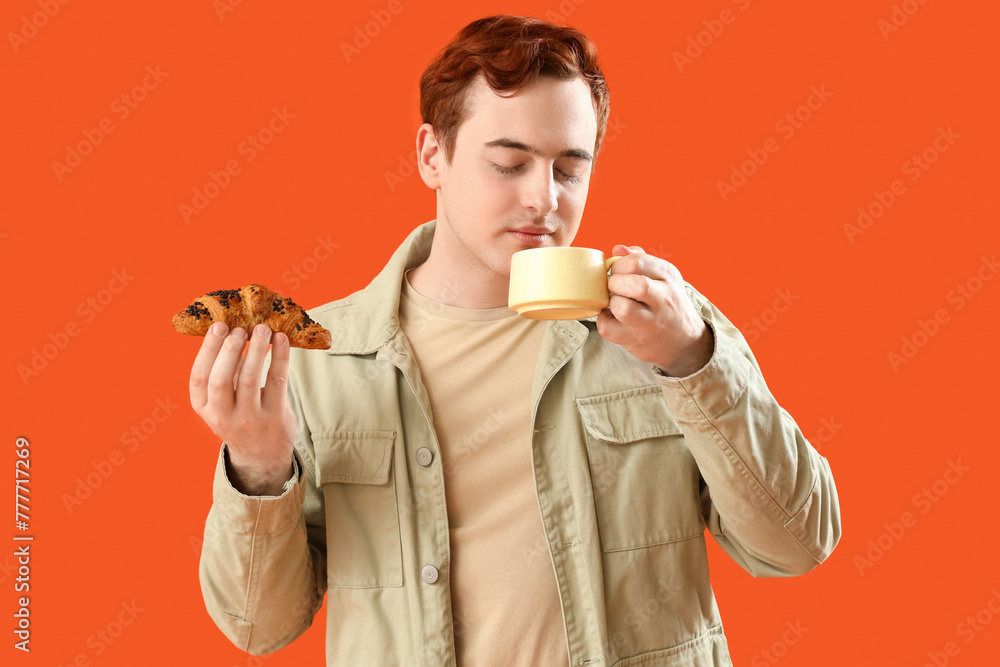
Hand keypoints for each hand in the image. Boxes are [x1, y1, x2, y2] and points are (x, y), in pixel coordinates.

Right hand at [189, 321, 296, 494]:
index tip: (219, 326)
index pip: (199, 377)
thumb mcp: (222, 401)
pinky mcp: (274, 416)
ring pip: (249, 378)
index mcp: (204, 408)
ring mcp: (249, 418)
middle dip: (229, 349)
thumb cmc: (240, 417)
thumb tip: (231, 330)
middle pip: (220, 379)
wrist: (262, 455)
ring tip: (262, 329)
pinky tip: (281, 339)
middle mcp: (223, 416)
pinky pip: (277, 380)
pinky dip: (280, 356)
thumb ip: (224, 371)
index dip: (208, 349)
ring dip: (256, 349)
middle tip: (240, 328)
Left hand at [596, 245, 713, 377]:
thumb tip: (617, 249)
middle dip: (615, 282)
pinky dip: (604, 321)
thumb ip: (640, 259)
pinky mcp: (637, 340)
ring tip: (614, 303)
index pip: (637, 261)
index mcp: (668, 276)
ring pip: (622, 308)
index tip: (617, 272)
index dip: (619, 265)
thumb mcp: (662, 277)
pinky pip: (609, 328)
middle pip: (635, 284)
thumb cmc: (666, 302)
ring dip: (611, 303)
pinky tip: (612, 318)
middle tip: (614, 287)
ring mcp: (651, 322)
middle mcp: (663, 298)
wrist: (684, 340)